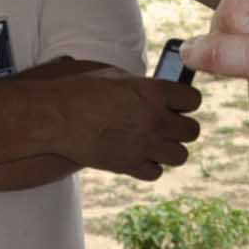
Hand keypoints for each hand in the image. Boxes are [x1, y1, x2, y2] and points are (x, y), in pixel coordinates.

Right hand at [56, 72, 202, 179]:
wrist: (54, 116)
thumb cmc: (82, 90)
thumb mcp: (118, 77)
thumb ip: (146, 87)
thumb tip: (163, 94)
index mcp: (155, 91)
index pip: (194, 99)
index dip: (185, 101)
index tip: (177, 102)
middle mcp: (155, 119)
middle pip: (192, 130)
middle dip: (181, 127)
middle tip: (167, 124)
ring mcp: (144, 145)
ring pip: (180, 155)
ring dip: (170, 149)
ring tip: (155, 142)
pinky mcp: (129, 166)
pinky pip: (156, 172)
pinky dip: (150, 166)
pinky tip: (139, 155)